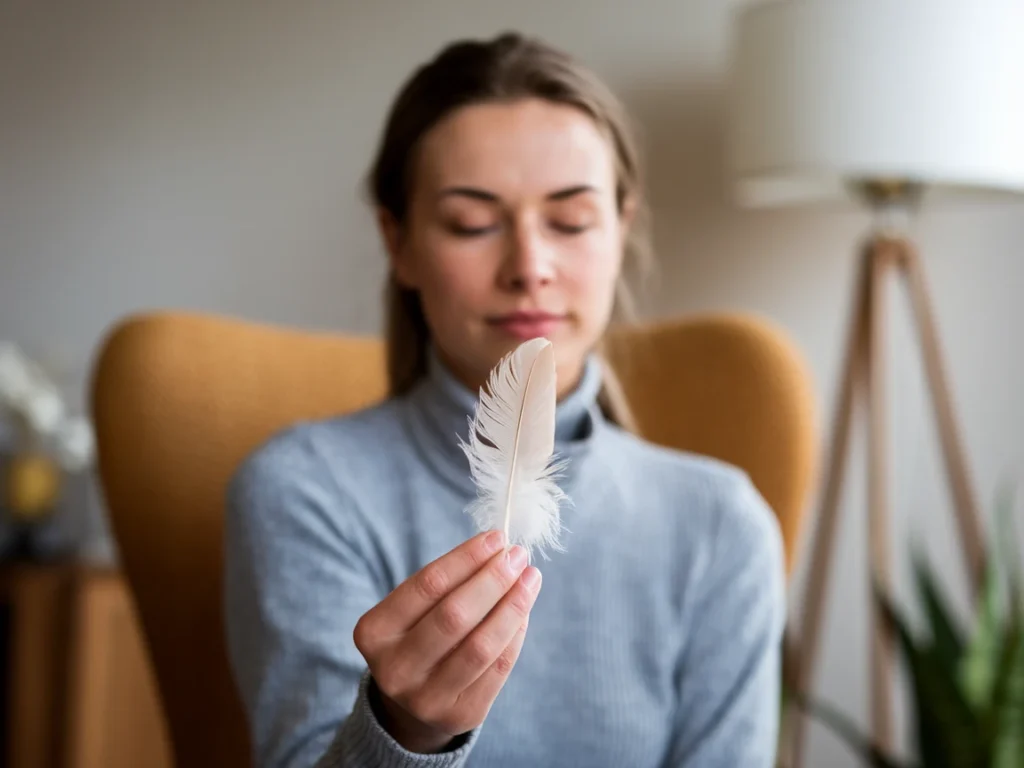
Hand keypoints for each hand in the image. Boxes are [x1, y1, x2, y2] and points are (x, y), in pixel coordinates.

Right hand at [353, 530, 541, 752]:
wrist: (411, 705)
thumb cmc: (418, 637)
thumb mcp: (414, 610)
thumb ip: (449, 583)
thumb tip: (500, 550)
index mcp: (374, 632)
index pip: (428, 585)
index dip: (466, 558)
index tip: (498, 538)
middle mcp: (395, 669)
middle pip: (455, 616)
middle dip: (493, 580)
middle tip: (518, 555)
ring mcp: (426, 698)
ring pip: (481, 645)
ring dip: (513, 606)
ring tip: (530, 579)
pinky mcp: (459, 715)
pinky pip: (497, 668)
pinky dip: (515, 634)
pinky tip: (524, 611)